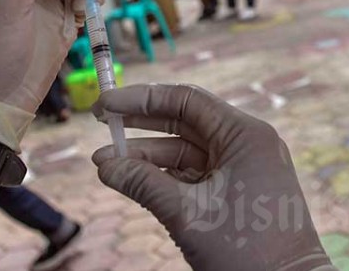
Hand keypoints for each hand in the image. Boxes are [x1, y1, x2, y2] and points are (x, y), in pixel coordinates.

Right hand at [92, 84, 332, 270]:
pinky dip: (166, 176)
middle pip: (186, 121)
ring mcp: (244, 167)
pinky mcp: (238, 190)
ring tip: (105, 164)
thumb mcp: (187, 213)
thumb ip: (143, 184)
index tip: (105, 102)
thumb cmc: (247, 250)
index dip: (142, 98)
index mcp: (245, 135)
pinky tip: (132, 179)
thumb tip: (105, 166)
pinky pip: (196, 174)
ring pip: (188, 151)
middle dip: (141, 123)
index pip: (187, 101)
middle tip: (101, 121)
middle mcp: (247, 144)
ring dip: (148, 156)